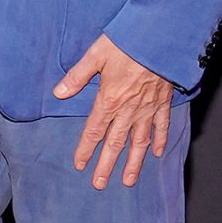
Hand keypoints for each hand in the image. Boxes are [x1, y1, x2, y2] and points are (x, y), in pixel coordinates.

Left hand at [54, 35, 173, 189]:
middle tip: (100, 184)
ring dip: (134, 163)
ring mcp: (148, 108)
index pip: (94, 131)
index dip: (86, 149)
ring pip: (140, 142)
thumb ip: (77, 76)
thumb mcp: (96, 55)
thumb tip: (58, 93)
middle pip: (116, 143)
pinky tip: (156, 153)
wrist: (160, 38)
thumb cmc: (127, 43)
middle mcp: (129, 110)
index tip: (80, 165)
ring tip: (129, 181)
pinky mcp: (164, 102)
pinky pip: (162, 126)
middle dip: (107, 165)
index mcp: (110, 100)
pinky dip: (159, 141)